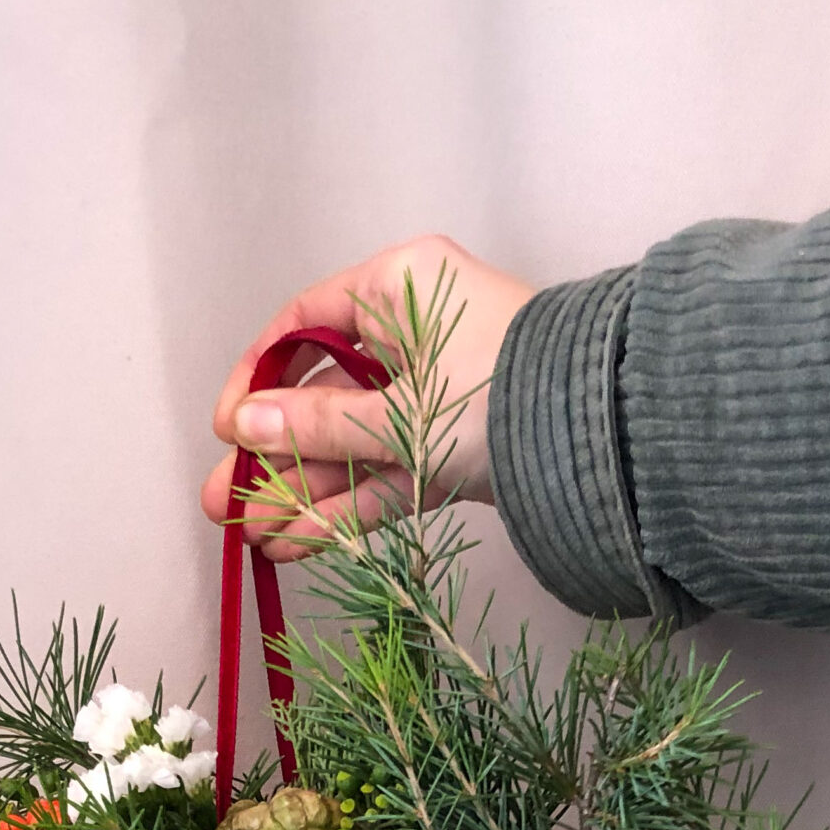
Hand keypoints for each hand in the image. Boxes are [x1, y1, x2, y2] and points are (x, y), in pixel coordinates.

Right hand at [201, 236, 535, 558]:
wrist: (606, 437)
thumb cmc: (504, 393)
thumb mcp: (399, 411)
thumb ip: (319, 426)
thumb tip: (244, 427)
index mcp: (399, 285)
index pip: (303, 325)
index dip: (257, 379)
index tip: (227, 430)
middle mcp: (414, 334)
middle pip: (323, 397)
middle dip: (274, 458)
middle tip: (223, 505)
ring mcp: (436, 395)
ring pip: (354, 445)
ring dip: (305, 493)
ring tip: (252, 539)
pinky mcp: (457, 448)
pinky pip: (389, 474)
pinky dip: (350, 507)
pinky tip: (299, 543)